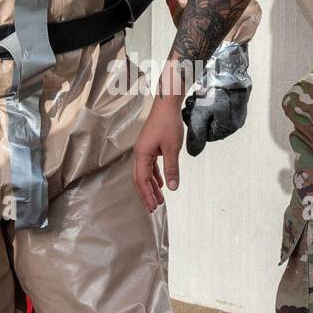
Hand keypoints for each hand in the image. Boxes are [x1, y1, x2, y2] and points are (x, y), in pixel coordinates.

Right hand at [132, 96, 183, 210]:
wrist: (166, 104)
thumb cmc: (168, 123)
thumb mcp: (172, 148)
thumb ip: (171, 169)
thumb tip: (172, 187)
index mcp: (141, 154)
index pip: (142, 180)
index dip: (147, 194)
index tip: (153, 207)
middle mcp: (139, 153)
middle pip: (139, 179)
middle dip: (146, 194)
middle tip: (153, 208)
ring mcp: (144, 149)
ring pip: (144, 173)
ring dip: (151, 186)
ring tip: (159, 199)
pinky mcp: (150, 146)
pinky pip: (149, 165)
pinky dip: (154, 175)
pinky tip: (161, 182)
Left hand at [182, 83, 248, 156]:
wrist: (226, 62)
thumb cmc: (215, 87)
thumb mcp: (201, 114)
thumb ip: (196, 135)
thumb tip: (193, 152)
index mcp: (231, 126)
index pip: (209, 136)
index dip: (196, 126)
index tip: (189, 114)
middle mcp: (237, 117)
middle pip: (212, 123)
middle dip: (199, 115)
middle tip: (192, 103)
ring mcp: (238, 105)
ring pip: (214, 112)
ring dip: (203, 105)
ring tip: (198, 95)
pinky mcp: (236, 93)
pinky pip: (220, 101)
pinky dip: (210, 97)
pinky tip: (205, 89)